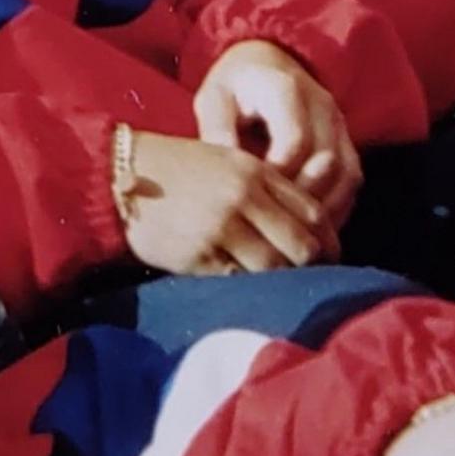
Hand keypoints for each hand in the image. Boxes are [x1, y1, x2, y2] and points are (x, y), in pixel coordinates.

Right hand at [123, 130, 337, 274]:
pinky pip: (237, 281)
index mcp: (256, 172)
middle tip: (313, 281)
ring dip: (282, 283)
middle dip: (312, 267)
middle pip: (301, 245)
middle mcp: (244, 198)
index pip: (312, 212)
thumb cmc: (181, 169)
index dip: (329, 240)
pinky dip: (248, 288)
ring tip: (284, 291)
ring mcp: (221, 228)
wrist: (123, 176)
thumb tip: (309, 229)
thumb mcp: (230, 163)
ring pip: (273, 269)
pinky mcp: (198, 257)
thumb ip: (268, 188)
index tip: (331, 256)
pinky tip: (250, 291)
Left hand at [193, 39, 361, 227]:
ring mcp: (340, 124)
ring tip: (295, 236)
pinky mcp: (347, 141)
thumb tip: (226, 176)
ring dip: (324, 209)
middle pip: (327, 163)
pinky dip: (336, 207)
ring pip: (347, 176)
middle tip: (275, 230)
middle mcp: (323, 105)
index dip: (278, 178)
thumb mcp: (214, 98)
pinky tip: (310, 229)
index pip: (295, 141)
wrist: (267, 62)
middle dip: (302, 202)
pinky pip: (352, 180)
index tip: (254, 201)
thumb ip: (217, 130)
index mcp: (286, 90)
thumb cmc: (235, 86)